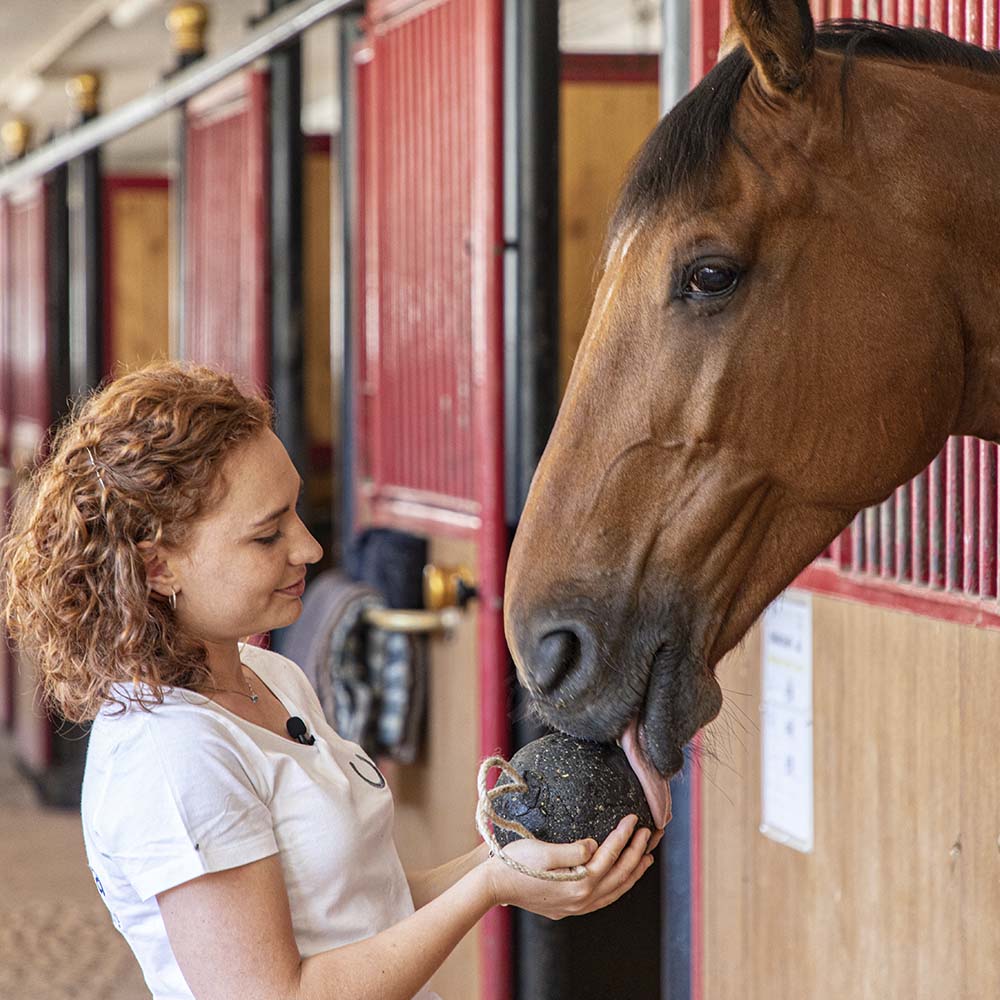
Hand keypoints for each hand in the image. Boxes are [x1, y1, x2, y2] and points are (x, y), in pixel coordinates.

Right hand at [483, 814, 653, 919]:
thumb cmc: (515, 862)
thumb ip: (573, 850)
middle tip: (652, 834)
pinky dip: (617, 885)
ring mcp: (576, 907)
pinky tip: (619, 876)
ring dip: (633, 872)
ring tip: (646, 856)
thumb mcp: (543, 850)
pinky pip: (603, 897)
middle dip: (638, 853)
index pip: (610, 856)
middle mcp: (582, 899)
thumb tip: (595, 846)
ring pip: (615, 890)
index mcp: (579, 883)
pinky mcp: (567, 907)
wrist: (493, 884)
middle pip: (620, 875)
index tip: (635, 818)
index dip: (624, 836)